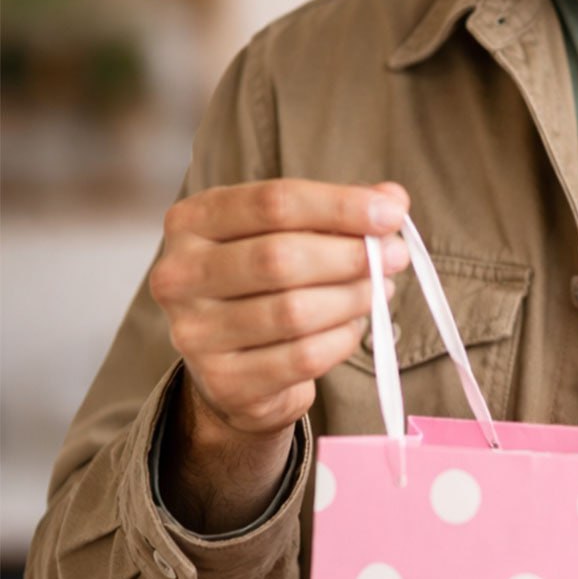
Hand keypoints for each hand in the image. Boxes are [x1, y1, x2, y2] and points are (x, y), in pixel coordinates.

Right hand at [149, 179, 409, 532]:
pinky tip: (354, 326)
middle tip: (396, 256)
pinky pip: (303, 357)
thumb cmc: (263, 288)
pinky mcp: (225, 380)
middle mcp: (180, 274)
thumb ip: (336, 215)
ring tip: (379, 290)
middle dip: (351, 256)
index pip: (272, 203)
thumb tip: (392, 198)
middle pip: (281, 257)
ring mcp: (195, 332)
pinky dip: (342, 339)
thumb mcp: (289, 238)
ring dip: (353, 298)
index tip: (392, 213)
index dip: (339, 206)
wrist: (232, 370)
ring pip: (295, 311)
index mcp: (192, 221)